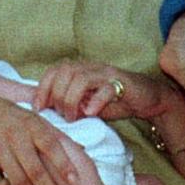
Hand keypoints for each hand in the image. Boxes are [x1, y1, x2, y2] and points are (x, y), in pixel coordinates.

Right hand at [0, 92, 84, 184]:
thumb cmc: (8, 116)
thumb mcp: (31, 117)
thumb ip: (52, 133)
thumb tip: (80, 150)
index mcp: (31, 124)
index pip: (50, 146)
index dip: (63, 164)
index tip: (75, 182)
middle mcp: (15, 136)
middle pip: (35, 170)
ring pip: (19, 181)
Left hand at [32, 62, 165, 122]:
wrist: (147, 99)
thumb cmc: (113, 102)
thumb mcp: (85, 104)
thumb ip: (66, 103)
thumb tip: (40, 109)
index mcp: (79, 69)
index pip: (53, 71)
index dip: (42, 88)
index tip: (38, 108)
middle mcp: (91, 67)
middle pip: (64, 72)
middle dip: (56, 95)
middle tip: (60, 115)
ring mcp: (106, 73)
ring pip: (81, 78)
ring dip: (71, 99)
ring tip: (73, 116)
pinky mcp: (122, 82)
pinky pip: (106, 88)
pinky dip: (95, 100)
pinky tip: (90, 113)